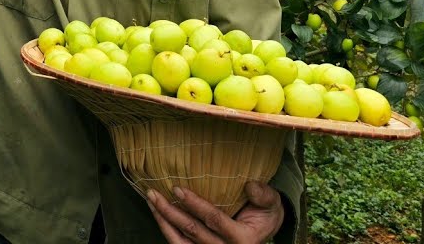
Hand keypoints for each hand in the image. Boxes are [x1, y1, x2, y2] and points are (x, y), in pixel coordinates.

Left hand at [146, 181, 284, 243]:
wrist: (264, 230)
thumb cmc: (265, 214)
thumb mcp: (272, 204)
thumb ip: (264, 195)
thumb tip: (250, 186)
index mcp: (242, 239)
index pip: (214, 220)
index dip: (194, 205)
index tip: (177, 189)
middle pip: (193, 231)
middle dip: (170, 212)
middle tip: (154, 193)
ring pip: (181, 242)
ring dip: (163, 221)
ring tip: (151, 202)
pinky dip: (166, 231)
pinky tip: (157, 215)